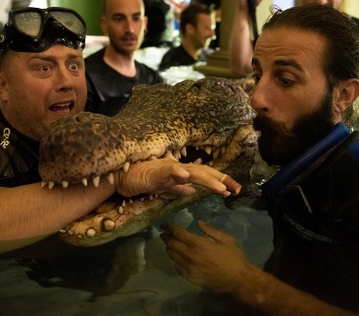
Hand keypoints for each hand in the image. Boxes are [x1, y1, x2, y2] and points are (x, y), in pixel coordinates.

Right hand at [115, 158, 240, 197]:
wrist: (121, 176)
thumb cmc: (141, 179)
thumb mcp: (163, 187)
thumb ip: (177, 188)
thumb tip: (192, 191)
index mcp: (180, 172)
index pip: (204, 176)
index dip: (219, 181)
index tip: (234, 190)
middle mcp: (177, 167)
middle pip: (204, 172)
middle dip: (221, 179)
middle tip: (237, 189)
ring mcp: (168, 168)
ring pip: (192, 171)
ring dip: (207, 179)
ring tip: (222, 187)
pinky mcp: (156, 171)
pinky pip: (169, 171)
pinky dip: (179, 173)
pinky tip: (187, 177)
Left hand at [161, 220, 254, 292]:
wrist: (238, 280)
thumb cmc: (234, 257)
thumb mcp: (225, 239)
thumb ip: (210, 230)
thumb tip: (198, 222)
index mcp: (199, 244)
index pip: (178, 233)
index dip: (169, 228)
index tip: (164, 225)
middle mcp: (190, 256)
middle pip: (171, 245)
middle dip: (166, 238)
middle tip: (165, 234)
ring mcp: (189, 268)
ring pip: (172, 256)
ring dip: (169, 249)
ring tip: (170, 244)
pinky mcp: (190, 278)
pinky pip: (177, 268)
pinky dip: (175, 261)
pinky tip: (178, 258)